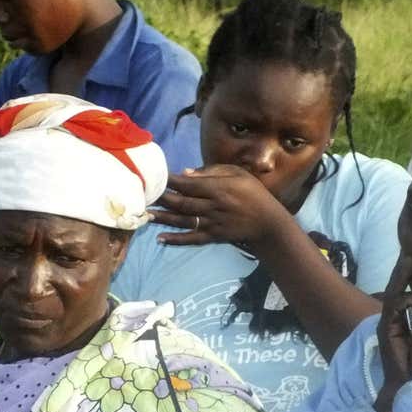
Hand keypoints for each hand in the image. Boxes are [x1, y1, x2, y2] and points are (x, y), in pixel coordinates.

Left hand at [150, 166, 290, 248]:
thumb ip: (211, 171)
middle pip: (181, 202)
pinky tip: (161, 239)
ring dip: (164, 218)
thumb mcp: (237, 173)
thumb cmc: (253, 192)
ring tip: (147, 215)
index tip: (154, 177)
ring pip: (183, 220)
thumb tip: (184, 173)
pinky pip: (192, 239)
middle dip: (162, 199)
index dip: (170, 181)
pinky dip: (176, 240)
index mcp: (217, 188)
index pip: (188, 184)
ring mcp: (212, 223)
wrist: (268, 222)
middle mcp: (212, 206)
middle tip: (144, 196)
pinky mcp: (213, 236)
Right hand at [375, 254, 411, 411]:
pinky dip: (407, 301)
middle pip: (396, 287)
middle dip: (403, 269)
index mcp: (401, 318)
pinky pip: (395, 310)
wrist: (410, 383)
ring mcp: (388, 324)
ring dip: (401, 277)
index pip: (405, 290)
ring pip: (393, 294)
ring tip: (409, 261)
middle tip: (411, 251)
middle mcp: (392, 319)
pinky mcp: (387, 331)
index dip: (408, 274)